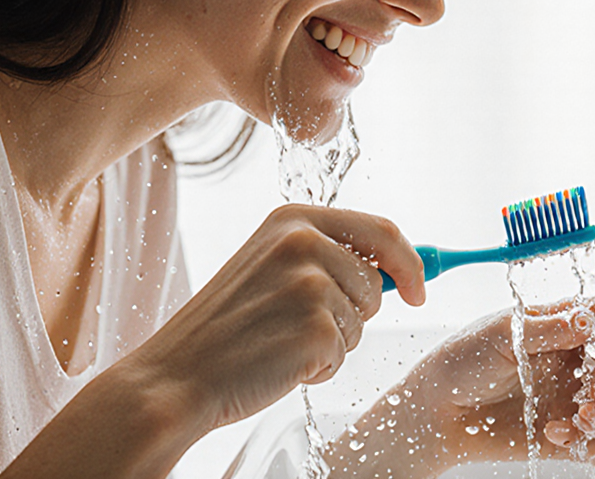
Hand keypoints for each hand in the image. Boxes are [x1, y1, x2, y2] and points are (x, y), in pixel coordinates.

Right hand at [117, 204, 426, 432]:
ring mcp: (312, 283)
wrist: (176, 375)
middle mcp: (305, 241)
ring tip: (279, 341)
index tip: (417, 290)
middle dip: (354, 313)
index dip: (408, 263)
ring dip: (332, 342)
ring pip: (362, 320)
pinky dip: (318, 368)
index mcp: (294, 218)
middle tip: (298, 327)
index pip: (383, 230)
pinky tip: (278, 362)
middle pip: (376, 282)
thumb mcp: (270, 265)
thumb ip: (323, 255)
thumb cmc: (224, 327)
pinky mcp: (318, 327)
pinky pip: (344, 354)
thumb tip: (394, 270)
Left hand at [327, 285, 594, 475]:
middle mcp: (573, 363)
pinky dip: (594, 441)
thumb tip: (591, 318)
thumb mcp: (501, 333)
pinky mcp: (566, 437)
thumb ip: (548, 328)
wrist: (435, 412)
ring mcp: (572, 400)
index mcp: (561, 328)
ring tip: (583, 413)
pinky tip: (559, 433)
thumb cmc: (461, 361)